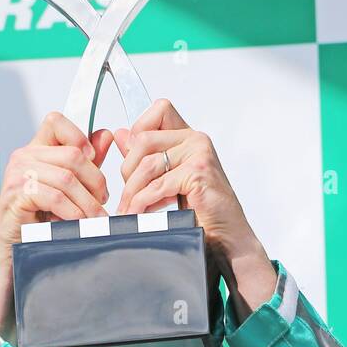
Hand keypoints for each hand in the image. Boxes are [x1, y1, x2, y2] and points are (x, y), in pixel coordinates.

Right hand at [0, 112, 111, 258]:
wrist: (14, 249)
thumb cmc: (38, 220)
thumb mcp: (68, 188)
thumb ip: (86, 163)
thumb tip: (105, 135)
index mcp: (35, 150)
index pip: (56, 122)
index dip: (79, 136)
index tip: (93, 158)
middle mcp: (24, 157)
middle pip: (72, 155)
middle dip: (95, 180)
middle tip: (102, 200)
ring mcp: (17, 174)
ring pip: (66, 178)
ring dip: (87, 202)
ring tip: (95, 218)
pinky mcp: (16, 194)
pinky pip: (54, 197)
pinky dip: (72, 212)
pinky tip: (78, 223)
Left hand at [113, 99, 275, 319]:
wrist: (225, 237)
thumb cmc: (201, 211)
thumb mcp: (166, 179)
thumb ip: (145, 157)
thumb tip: (121, 134)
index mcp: (188, 137)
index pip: (159, 110)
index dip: (139, 130)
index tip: (130, 159)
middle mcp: (196, 140)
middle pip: (144, 140)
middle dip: (127, 170)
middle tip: (126, 196)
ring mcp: (199, 154)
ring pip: (148, 165)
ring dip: (132, 192)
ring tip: (128, 211)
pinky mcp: (198, 173)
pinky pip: (158, 185)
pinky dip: (143, 203)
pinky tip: (140, 215)